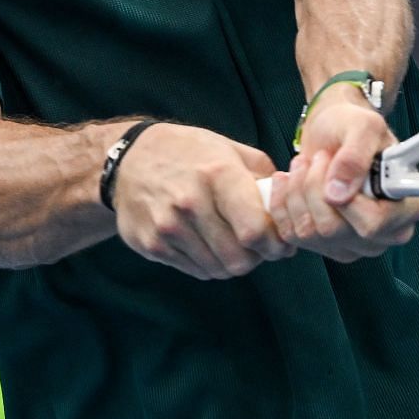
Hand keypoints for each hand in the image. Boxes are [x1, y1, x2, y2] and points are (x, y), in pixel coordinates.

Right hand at [112, 124, 294, 279]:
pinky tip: (208, 244)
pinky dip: (209, 264)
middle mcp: (190, 202)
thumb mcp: (228, 148)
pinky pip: (196, 271)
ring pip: (218, 269)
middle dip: (257, 258)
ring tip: (233, 244)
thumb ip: (263, 176)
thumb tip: (291, 202)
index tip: (281, 243)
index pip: (255, 230)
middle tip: (259, 248)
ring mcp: (168, 227)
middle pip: (239, 258)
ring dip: (233, 263)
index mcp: (217, 174)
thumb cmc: (187, 152)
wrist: (127, 159)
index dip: (275, 244)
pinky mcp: (152, 245)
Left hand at [267, 92, 418, 262]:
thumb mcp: (361, 126)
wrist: (331, 133)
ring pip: (311, 233)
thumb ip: (355, 157)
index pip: (374, 223)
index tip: (332, 163)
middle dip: (314, 187)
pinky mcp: (328, 247)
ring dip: (297, 192)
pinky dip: (283, 204)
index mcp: (410, 206)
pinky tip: (289, 182)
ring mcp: (357, 244)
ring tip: (303, 165)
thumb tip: (338, 194)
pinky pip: (294, 236)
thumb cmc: (353, 126)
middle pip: (335, 230)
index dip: (346, 200)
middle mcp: (388, 233)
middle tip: (316, 158)